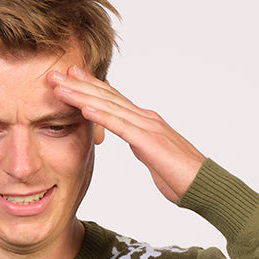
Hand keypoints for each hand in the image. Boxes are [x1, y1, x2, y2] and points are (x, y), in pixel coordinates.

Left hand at [49, 66, 204, 204]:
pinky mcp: (148, 142)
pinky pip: (120, 126)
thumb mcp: (154, 157)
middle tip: (54, 73)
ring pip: (109, 106)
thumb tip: (135, 143)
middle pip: (106, 96)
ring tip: (60, 87)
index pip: (112, 99)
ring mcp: (147, 127)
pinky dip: (101, 115)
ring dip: (82, 95)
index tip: (69, 77)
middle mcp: (145, 118)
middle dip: (79, 84)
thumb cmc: (181, 176)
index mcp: (144, 122)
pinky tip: (83, 107)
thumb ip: (143, 146)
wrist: (204, 186)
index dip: (90, 86)